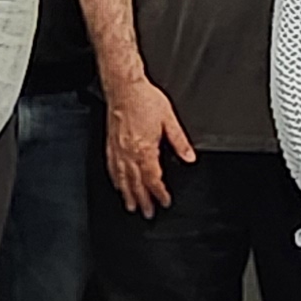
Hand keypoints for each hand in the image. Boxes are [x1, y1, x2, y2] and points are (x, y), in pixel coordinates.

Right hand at [105, 76, 191, 215]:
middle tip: (147, 214)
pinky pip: (111, 166)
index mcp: (145, 148)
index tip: (164, 202)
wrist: (124, 86)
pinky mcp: (110, 143)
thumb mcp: (169, 119)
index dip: (159, 193)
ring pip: (122, 178)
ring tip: (131, 206)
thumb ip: (180, 141)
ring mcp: (118, 148)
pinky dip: (115, 178)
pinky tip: (117, 183)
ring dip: (127, 194)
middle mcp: (129, 152)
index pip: (153, 178)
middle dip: (143, 200)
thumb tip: (189, 157)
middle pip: (136, 183)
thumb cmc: (144, 99)